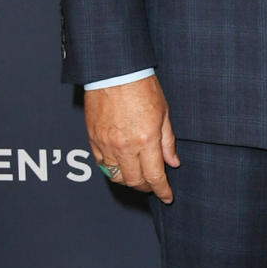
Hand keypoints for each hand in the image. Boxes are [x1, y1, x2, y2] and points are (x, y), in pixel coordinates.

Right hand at [85, 75, 178, 202]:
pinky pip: (102, 164)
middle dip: (146, 187)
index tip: (167, 196)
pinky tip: (121, 165)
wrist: (114, 71)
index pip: (155, 176)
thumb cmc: (141, 86)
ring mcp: (106, 144)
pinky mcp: (93, 139)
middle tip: (153, 186)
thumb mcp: (163, 113)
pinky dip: (112, 169)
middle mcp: (125, 146)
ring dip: (129, 181)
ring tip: (137, 176)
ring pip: (116, 177)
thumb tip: (173, 162)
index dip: (162, 190)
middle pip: (135, 181)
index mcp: (146, 139)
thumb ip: (167, 142)